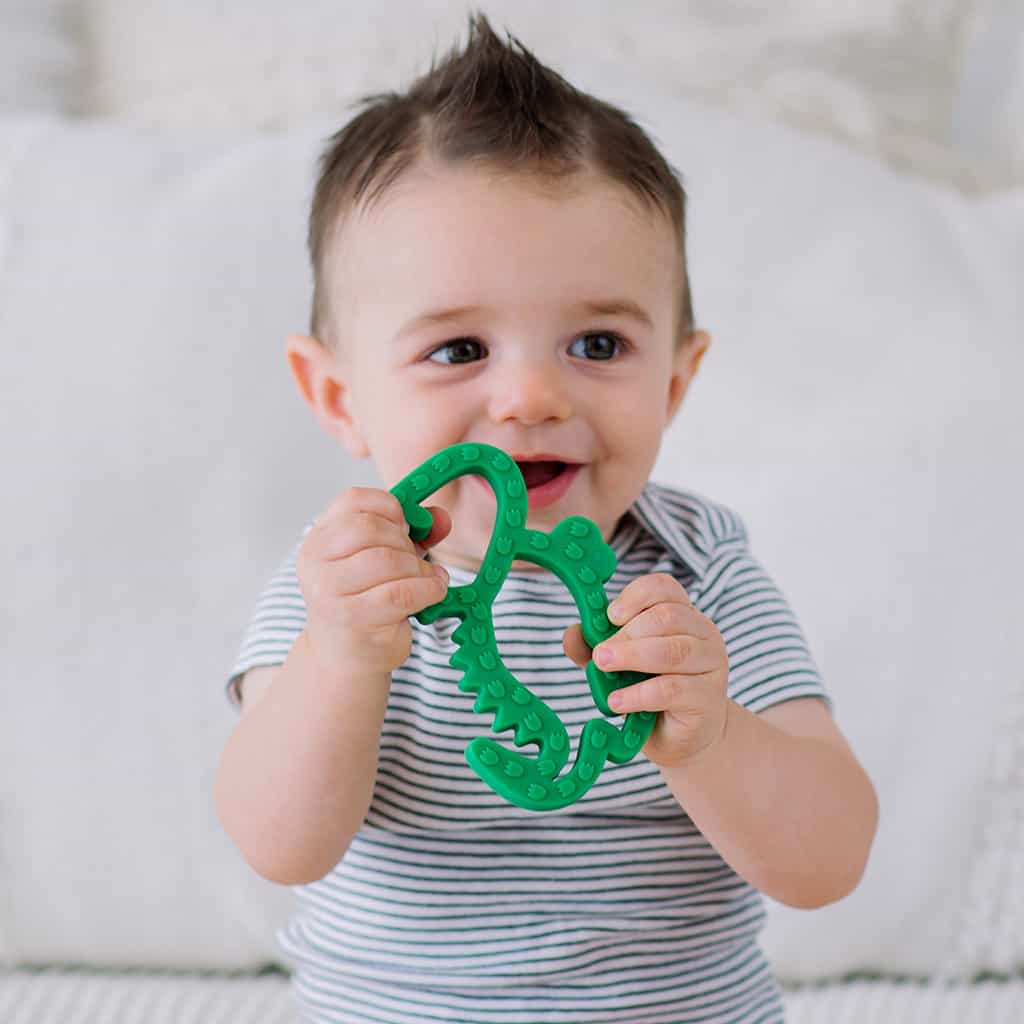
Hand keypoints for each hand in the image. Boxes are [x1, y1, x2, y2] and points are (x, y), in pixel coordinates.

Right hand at [297, 487, 451, 675]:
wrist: (346, 655)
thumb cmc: (366, 601)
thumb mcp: (387, 559)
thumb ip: (414, 533)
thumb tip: (441, 519)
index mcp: (319, 538)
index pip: (353, 500)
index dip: (389, 507)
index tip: (406, 525)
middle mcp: (316, 561)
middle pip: (372, 529)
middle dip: (406, 543)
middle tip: (417, 559)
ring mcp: (329, 591)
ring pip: (388, 560)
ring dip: (419, 568)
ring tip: (426, 578)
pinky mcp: (351, 618)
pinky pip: (401, 592)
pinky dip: (428, 588)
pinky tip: (433, 591)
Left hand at [562, 573, 729, 768]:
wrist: (682, 737)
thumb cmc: (650, 691)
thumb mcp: (618, 665)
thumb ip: (594, 646)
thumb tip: (570, 633)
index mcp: (683, 614)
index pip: (665, 588)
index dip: (635, 596)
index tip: (610, 616)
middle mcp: (703, 633)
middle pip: (667, 617)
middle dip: (628, 634)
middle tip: (601, 653)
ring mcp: (711, 665)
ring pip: (673, 650)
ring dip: (632, 656)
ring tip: (604, 666)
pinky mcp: (708, 698)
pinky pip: (673, 689)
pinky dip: (639, 694)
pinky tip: (617, 701)